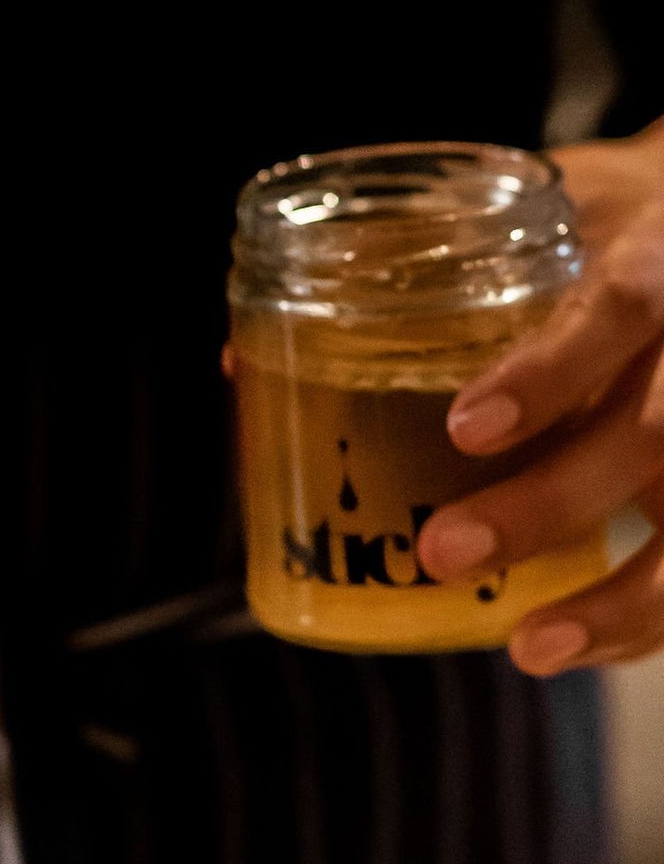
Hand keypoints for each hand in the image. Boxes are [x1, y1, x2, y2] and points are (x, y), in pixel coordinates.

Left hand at [416, 126, 663, 670]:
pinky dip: (637, 620)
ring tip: (530, 648)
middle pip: (650, 433)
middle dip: (551, 503)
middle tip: (444, 548)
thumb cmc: (601, 225)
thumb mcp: (525, 214)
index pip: (618, 311)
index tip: (464, 429)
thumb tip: (241, 360)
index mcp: (651, 265)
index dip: (546, 374)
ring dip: (620, 599)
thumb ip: (405, 270)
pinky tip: (567, 649)